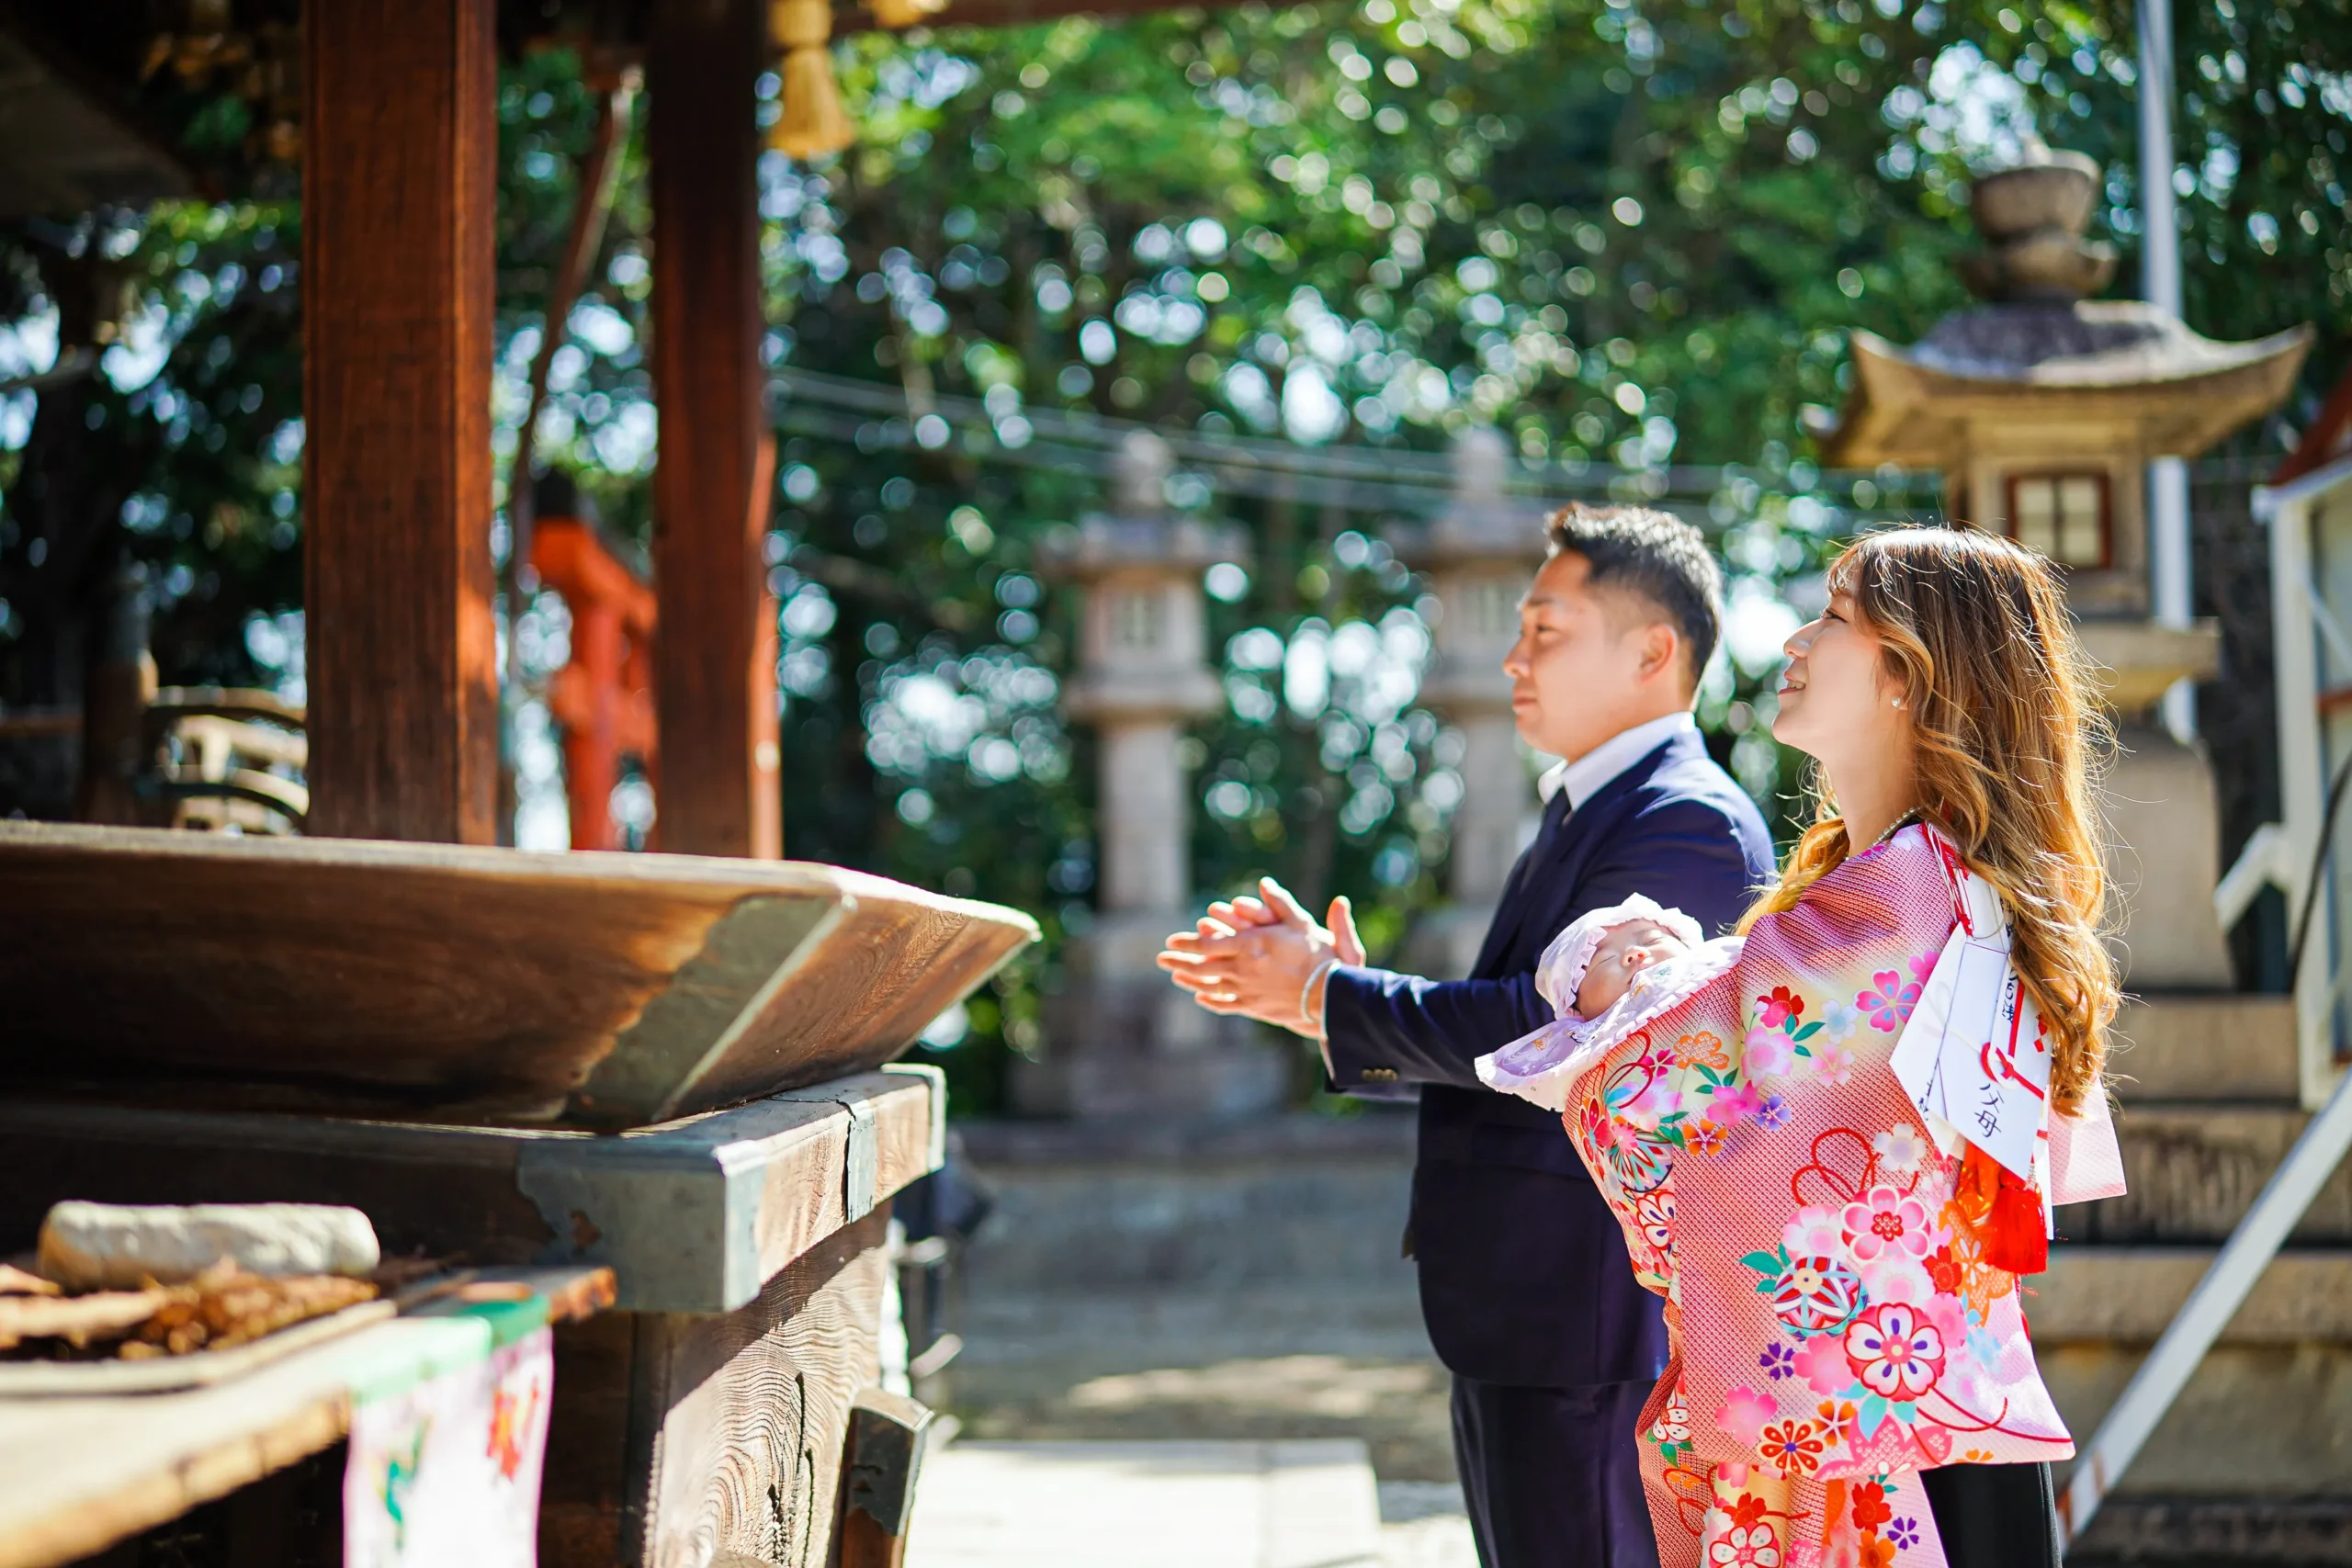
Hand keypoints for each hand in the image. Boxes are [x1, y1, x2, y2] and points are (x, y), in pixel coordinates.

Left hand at [1156, 876, 1365, 1035]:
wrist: (1331, 997)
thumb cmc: (1321, 957)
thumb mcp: (1303, 924)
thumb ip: (1282, 903)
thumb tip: (1265, 882)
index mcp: (1251, 945)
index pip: (1209, 943)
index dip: (1188, 942)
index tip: (1171, 941)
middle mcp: (1243, 969)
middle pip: (1202, 966)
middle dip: (1180, 961)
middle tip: (1161, 959)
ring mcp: (1247, 991)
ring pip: (1210, 985)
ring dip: (1190, 981)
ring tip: (1175, 976)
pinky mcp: (1255, 1008)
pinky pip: (1226, 1004)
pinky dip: (1211, 1001)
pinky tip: (1200, 998)